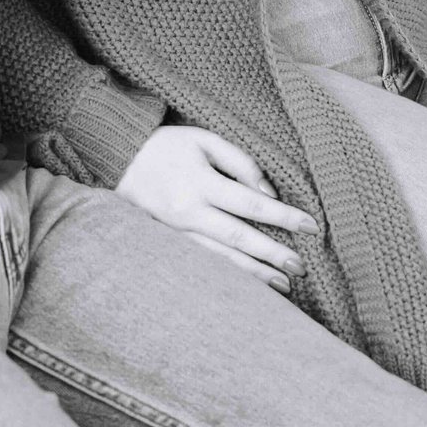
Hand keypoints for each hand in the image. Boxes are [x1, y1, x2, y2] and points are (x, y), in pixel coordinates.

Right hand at [114, 126, 315, 291]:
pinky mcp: (167, 243)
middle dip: (274, 255)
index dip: (284, 217)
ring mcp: (175, 232)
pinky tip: (249, 284)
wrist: (116, 157)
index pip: (252, 205)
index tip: (311, 227)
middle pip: (240, 239)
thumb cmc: (166, 145)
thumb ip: (240, 162)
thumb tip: (268, 193)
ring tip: (284, 286)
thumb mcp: (205, 140)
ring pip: (221, 259)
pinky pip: (203, 263)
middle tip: (302, 269)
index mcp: (200, 182)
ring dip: (254, 274)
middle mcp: (188, 212)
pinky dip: (229, 275)